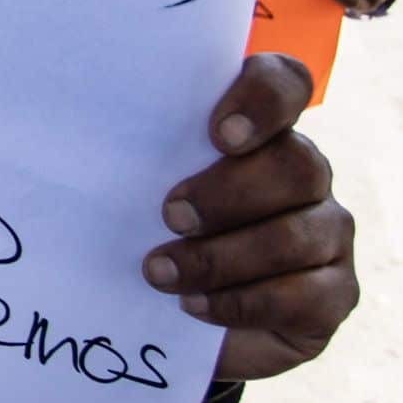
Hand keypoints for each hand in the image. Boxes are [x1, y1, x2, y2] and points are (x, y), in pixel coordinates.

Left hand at [143, 54, 356, 380]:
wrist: (172, 318)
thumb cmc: (152, 232)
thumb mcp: (136, 189)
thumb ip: (132, 154)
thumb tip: (69, 133)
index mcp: (262, 130)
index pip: (285, 85)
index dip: (263, 100)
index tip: (218, 134)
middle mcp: (304, 173)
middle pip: (296, 163)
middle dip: (229, 193)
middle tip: (170, 214)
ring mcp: (327, 232)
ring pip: (299, 234)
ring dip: (223, 257)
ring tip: (160, 271)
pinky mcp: (333, 292)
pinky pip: (307, 295)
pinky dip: (245, 302)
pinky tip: (196, 305)